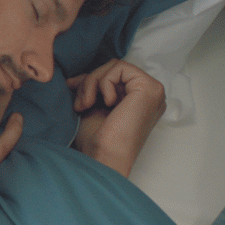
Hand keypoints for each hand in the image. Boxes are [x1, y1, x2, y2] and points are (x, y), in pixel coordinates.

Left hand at [68, 59, 164, 176]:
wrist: (103, 158)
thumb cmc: (96, 141)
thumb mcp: (91, 107)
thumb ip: (90, 89)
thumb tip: (74, 78)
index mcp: (138, 101)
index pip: (113, 76)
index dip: (89, 79)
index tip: (71, 88)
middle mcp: (149, 96)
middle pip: (113, 69)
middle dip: (89, 81)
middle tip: (80, 104)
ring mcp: (153, 92)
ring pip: (115, 66)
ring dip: (92, 82)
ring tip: (85, 105)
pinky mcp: (150, 88)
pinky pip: (120, 68)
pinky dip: (104, 83)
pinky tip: (106, 104)